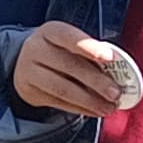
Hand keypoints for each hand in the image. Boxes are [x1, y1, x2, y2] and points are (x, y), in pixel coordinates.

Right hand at [10, 21, 133, 118]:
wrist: (24, 62)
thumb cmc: (59, 51)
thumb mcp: (70, 43)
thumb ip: (91, 53)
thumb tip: (118, 75)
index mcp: (51, 31)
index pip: (70, 38)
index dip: (90, 47)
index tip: (110, 58)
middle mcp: (36, 49)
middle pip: (68, 65)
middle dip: (96, 81)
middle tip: (116, 93)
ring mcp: (29, 71)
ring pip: (62, 88)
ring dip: (89, 100)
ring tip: (109, 107)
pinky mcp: (29, 92)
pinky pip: (58, 102)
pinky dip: (80, 109)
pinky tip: (95, 111)